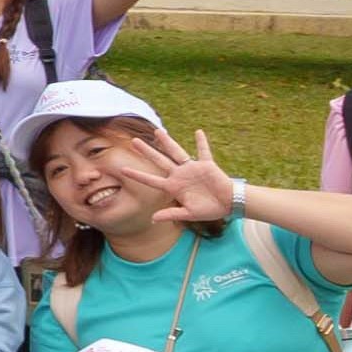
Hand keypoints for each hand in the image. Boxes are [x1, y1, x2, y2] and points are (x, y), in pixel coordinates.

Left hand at [94, 127, 240, 228]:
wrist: (229, 205)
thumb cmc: (210, 210)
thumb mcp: (189, 214)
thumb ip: (171, 214)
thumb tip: (152, 220)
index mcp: (173, 187)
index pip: (151, 180)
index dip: (137, 175)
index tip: (122, 170)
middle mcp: (180, 175)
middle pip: (159, 161)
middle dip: (147, 151)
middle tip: (134, 141)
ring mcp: (192, 169)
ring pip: (177, 152)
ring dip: (167, 142)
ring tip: (157, 131)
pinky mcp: (206, 166)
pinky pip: (203, 152)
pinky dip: (202, 142)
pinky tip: (198, 132)